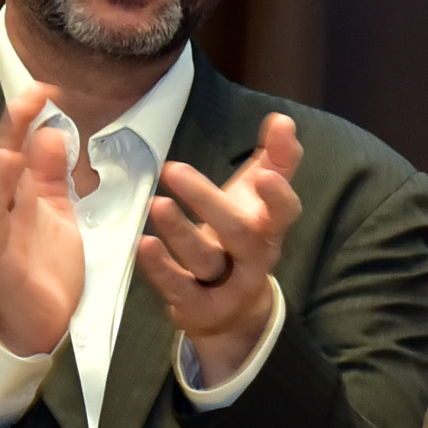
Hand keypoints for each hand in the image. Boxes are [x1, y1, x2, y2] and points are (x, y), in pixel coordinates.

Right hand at [0, 87, 86, 358]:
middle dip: (14, 126)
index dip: (28, 118)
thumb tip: (51, 132)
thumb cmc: (42, 266)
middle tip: (31, 93)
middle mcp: (0, 207)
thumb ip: (52, 174)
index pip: (19, 147)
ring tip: (15, 125)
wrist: (35, 323)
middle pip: (3, 158)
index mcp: (16, 194)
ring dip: (5, 155)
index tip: (46, 90)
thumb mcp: (55, 211)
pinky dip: (1, 200)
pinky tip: (8, 175)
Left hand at [143, 110, 304, 385]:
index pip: (284, 213)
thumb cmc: (244, 236)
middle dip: (208, 202)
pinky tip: (144, 243)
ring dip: (179, 232)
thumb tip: (282, 119)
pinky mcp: (198, 306)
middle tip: (174, 168)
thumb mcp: (260, 198)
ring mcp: (226, 287)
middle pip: (238, 233)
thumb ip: (276, 158)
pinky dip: (160, 268)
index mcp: (270, 229)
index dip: (278, 197)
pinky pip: (179, 288)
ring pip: (205, 260)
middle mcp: (253, 259)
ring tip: (157, 203)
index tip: (265, 175)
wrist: (234, 307)